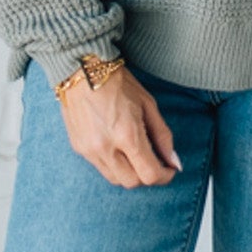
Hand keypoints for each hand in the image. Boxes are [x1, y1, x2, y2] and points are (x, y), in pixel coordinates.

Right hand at [58, 65, 182, 186]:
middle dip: (147, 176)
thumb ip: (163, 136)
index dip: (164, 176)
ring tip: (135, 156)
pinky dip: (114, 165)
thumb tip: (172, 161)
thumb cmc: (118, 83)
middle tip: (154, 162)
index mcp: (127, 135)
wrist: (83, 70)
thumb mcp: (148, 105)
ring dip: (130, 174)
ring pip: (115, 179)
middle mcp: (106, 147)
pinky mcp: (79, 148)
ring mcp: (89, 150)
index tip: (169, 169)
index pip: (150, 174)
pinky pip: (101, 168)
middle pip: (133, 182)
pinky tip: (118, 149)